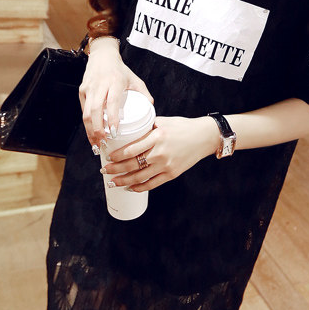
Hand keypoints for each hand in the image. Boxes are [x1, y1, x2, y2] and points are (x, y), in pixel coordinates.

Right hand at [79, 38, 152, 147]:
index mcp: (114, 82)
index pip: (112, 103)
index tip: (114, 133)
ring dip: (90, 130)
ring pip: (86, 113)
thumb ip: (143, 93)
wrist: (102, 55)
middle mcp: (100, 85)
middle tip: (103, 143)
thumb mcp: (135, 79)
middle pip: (95, 111)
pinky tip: (92, 134)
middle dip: (97, 129)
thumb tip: (151, 108)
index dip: (112, 119)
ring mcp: (89, 88)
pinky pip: (83, 110)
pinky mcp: (82, 91)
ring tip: (96, 144)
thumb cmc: (120, 70)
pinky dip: (87, 124)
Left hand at [101, 115, 218, 191]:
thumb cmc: (182, 126)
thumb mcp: (163, 122)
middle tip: (104, 170)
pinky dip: (140, 187)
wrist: (204, 137)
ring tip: (113, 182)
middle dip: (115, 169)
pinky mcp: (172, 174)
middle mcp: (160, 152)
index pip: (131, 149)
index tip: (108, 157)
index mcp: (157, 137)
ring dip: (124, 181)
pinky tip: (130, 187)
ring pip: (140, 177)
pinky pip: (152, 184)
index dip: (117, 155)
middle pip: (132, 164)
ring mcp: (166, 165)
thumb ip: (147, 126)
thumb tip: (128, 129)